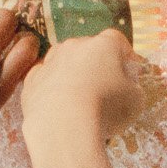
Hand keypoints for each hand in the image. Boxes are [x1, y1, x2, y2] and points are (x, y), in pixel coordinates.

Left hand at [20, 30, 145, 153]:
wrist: (62, 126)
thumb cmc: (106, 109)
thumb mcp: (135, 100)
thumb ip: (133, 88)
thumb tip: (127, 87)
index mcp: (103, 45)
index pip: (117, 41)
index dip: (124, 56)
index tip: (129, 72)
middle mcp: (74, 46)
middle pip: (87, 50)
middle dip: (96, 65)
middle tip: (104, 89)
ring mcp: (49, 62)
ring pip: (63, 63)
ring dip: (71, 75)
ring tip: (79, 100)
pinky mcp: (31, 82)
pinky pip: (45, 81)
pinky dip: (51, 90)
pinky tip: (58, 108)